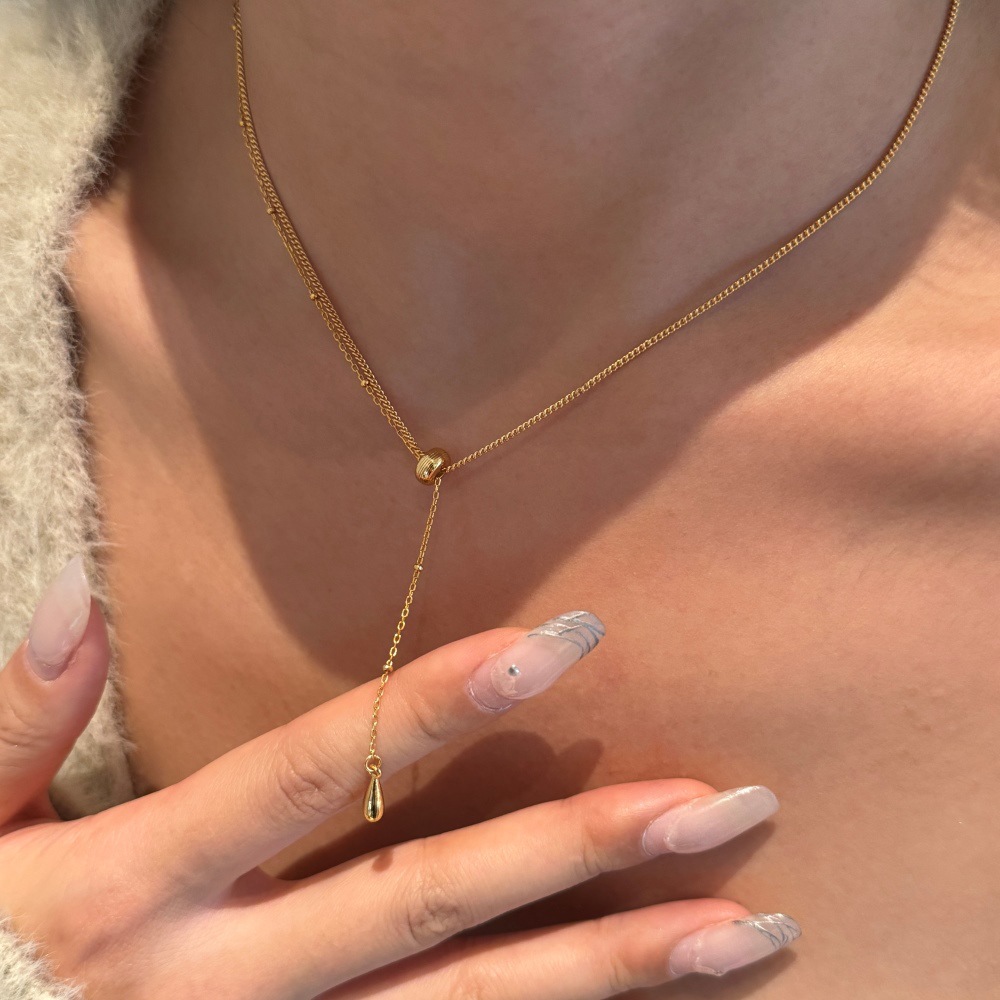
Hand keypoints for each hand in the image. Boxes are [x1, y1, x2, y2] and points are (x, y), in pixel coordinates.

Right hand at [0, 555, 799, 998]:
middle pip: (429, 903)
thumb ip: (15, 721)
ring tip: (747, 923)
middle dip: (580, 854)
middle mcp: (225, 987)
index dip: (436, 701)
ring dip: (615, 971)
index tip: (562, 643)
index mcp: (139, 889)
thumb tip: (78, 596)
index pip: (319, 772)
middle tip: (726, 803)